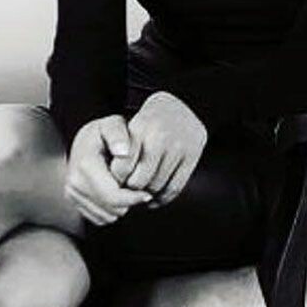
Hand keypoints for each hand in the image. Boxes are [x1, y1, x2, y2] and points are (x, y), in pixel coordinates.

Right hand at [64, 115, 152, 225]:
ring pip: (108, 216)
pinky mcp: (74, 202)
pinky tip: (113, 191)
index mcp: (85, 165)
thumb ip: (118, 134)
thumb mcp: (112, 124)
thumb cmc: (100, 134)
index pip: (113, 197)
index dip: (134, 198)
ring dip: (120, 206)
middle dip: (128, 201)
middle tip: (135, 187)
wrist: (82, 141)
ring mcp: (72, 194)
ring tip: (123, 186)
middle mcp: (75, 182)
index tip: (146, 192)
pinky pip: (101, 218)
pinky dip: (111, 209)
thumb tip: (124, 151)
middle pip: (112, 209)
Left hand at [108, 91, 206, 206]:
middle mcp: (160, 137)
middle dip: (131, 188)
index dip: (118, 177)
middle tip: (128, 190)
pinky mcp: (192, 156)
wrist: (181, 106)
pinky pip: (175, 187)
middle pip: (140, 179)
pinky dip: (163, 198)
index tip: (116, 180)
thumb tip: (114, 178)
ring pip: (157, 185)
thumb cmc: (149, 121)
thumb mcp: (131, 125)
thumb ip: (121, 147)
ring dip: (147, 195)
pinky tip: (155, 199)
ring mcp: (178, 147)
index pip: (123, 165)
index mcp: (140, 127)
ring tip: (140, 194)